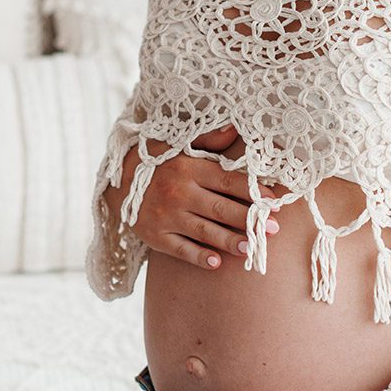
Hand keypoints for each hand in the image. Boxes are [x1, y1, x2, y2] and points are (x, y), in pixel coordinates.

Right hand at [106, 124, 285, 270]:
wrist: (117, 180)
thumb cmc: (158, 160)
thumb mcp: (180, 143)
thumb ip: (209, 139)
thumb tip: (234, 128)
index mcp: (189, 168)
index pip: (227, 181)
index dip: (252, 192)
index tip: (273, 202)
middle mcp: (179, 193)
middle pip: (220, 209)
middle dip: (250, 220)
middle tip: (273, 230)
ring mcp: (166, 216)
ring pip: (205, 232)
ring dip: (230, 241)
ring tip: (251, 248)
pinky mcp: (155, 236)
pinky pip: (181, 250)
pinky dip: (198, 257)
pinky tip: (217, 263)